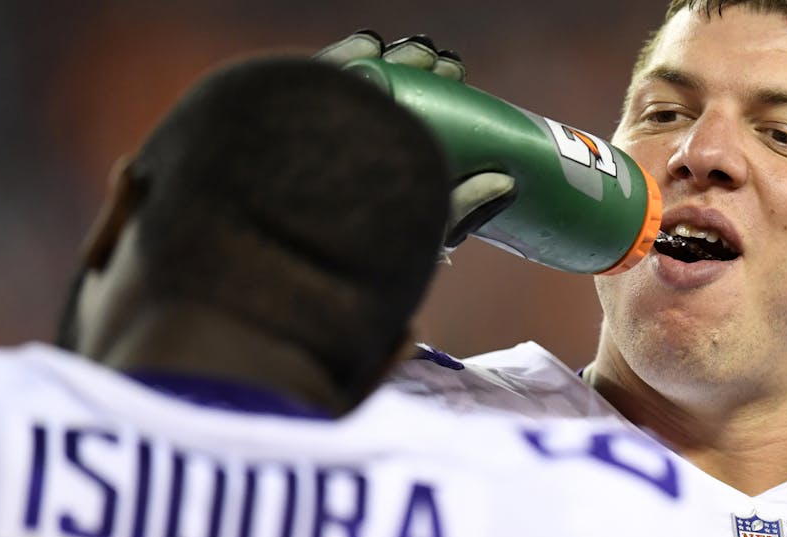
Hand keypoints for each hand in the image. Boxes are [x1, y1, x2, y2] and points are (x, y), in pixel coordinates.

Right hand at [317, 31, 513, 253]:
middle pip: (384, 107)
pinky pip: (312, 84)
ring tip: (422, 50)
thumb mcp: (426, 227)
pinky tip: (370, 43)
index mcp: (377, 188)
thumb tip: (509, 182)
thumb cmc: (368, 243)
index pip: (411, 135)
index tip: (461, 81)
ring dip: (388, 64)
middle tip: (448, 64)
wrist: (299, 235)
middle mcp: (344, 162)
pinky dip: (342, 59)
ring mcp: (310, 139)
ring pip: (353, 89)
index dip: (438, 104)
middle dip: (418, 78)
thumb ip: (465, 207)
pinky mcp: (277, 119)